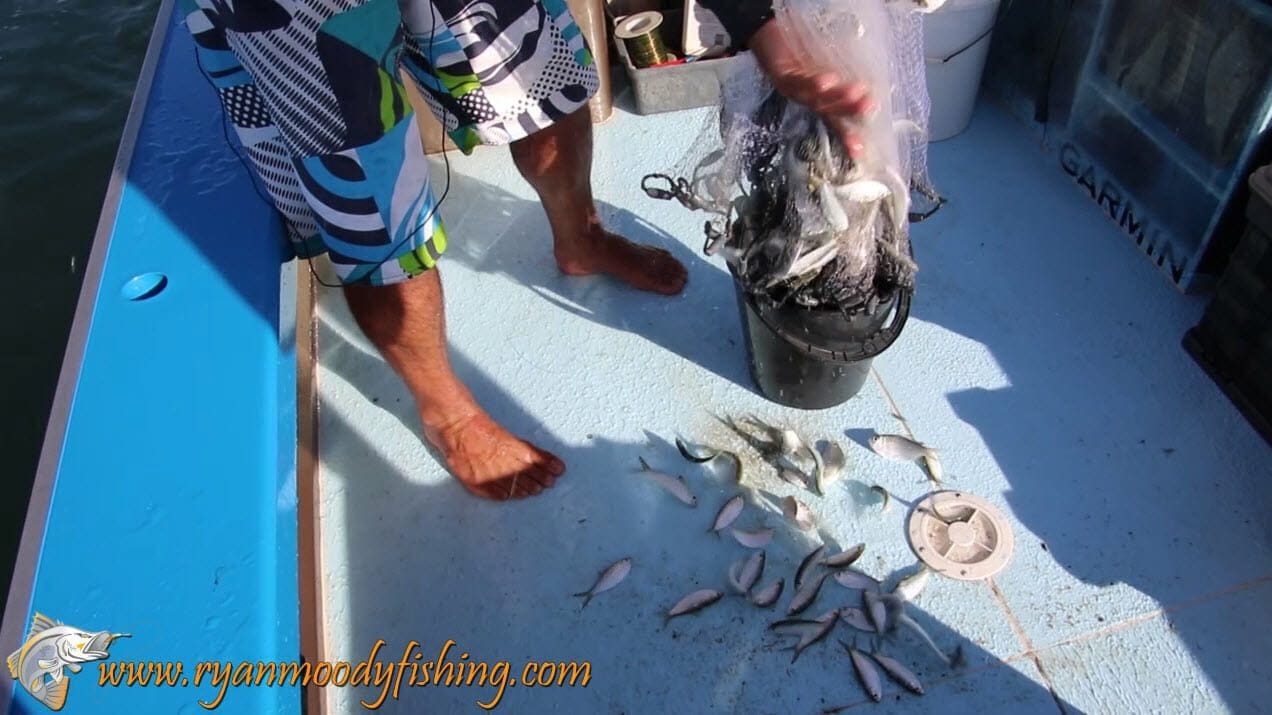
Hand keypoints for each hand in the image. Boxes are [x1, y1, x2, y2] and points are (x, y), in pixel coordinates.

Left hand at [748, 18, 876, 157]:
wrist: (765, 36)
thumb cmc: (800, 50)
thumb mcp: (824, 63)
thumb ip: (843, 72)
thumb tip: (871, 79)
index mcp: (817, 99)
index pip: (835, 121)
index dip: (847, 137)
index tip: (859, 152)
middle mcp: (805, 100)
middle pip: (828, 110)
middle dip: (849, 109)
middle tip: (869, 106)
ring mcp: (793, 91)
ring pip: (816, 98)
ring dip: (836, 96)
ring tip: (856, 91)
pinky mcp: (781, 77)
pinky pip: (797, 81)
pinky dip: (812, 83)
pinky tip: (828, 80)